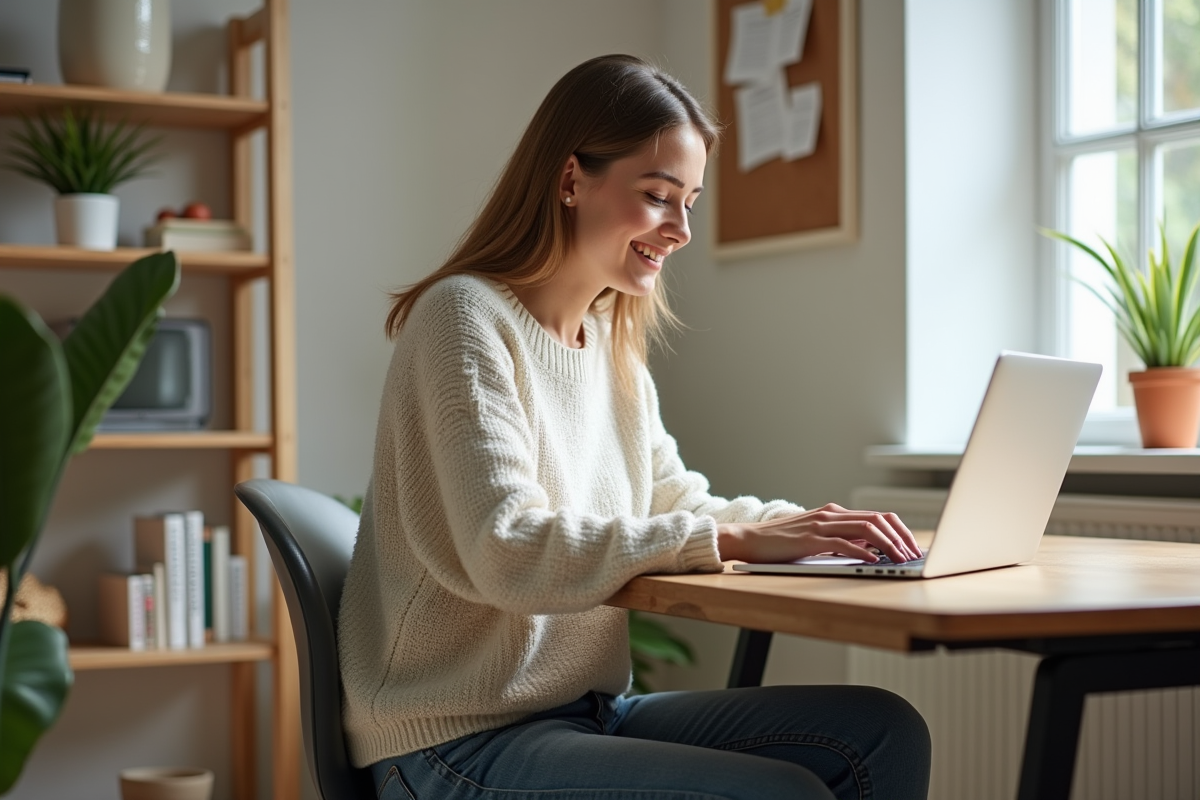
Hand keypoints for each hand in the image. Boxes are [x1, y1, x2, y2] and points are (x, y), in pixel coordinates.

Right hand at [716, 504, 920, 563]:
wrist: (747, 539)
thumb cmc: (779, 543)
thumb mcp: (814, 538)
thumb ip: (839, 540)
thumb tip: (870, 553)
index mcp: (834, 512)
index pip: (878, 516)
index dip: (900, 530)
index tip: (912, 548)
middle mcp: (830, 514)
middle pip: (878, 519)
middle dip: (901, 538)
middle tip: (914, 556)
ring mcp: (821, 524)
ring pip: (867, 529)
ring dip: (889, 546)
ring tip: (900, 560)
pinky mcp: (811, 539)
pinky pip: (844, 543)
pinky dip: (863, 552)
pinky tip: (874, 562)